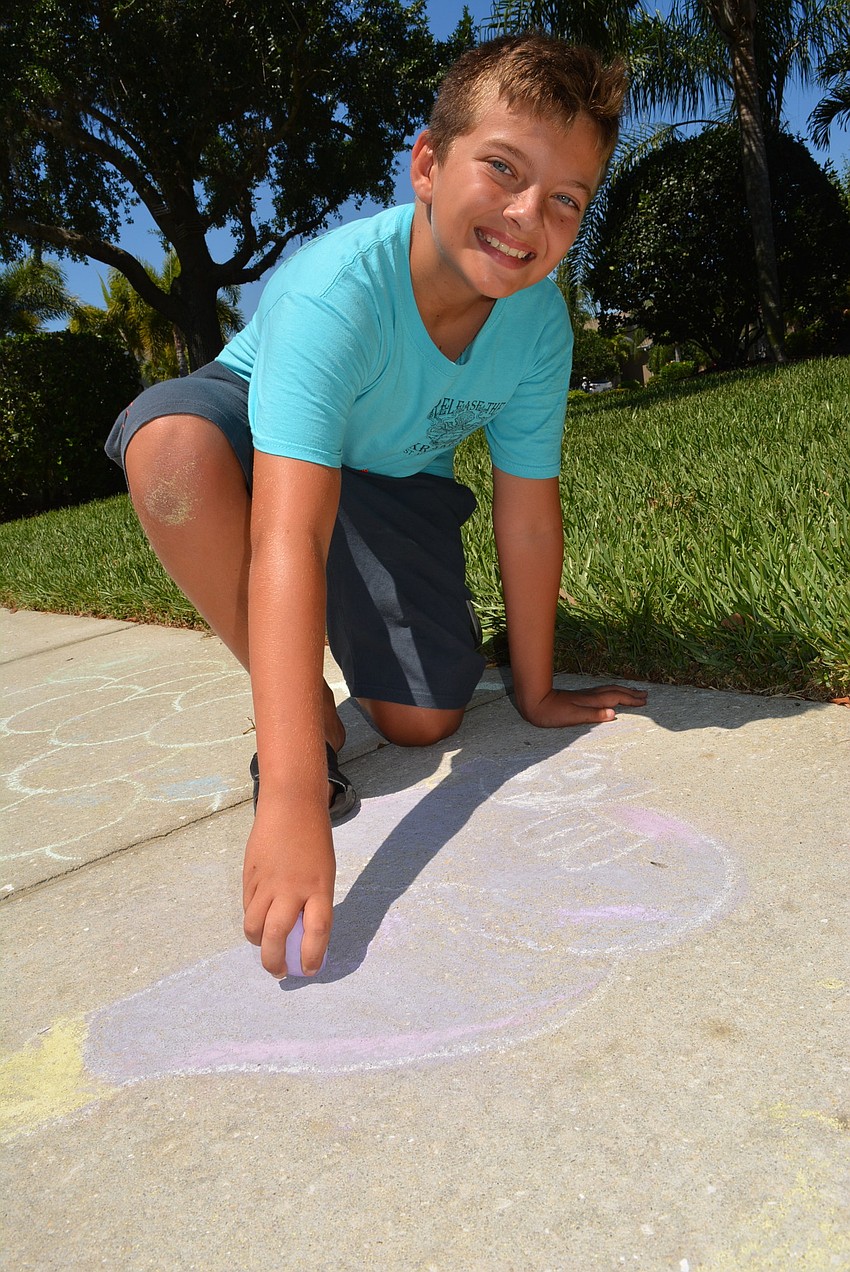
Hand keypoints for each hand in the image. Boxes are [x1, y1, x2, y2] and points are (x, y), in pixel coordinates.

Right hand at [242, 798, 335, 977]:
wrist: (292, 805)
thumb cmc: (314, 839)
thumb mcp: (324, 873)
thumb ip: (313, 902)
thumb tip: (299, 934)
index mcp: (319, 886)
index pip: (316, 930)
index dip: (312, 956)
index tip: (308, 970)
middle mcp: (292, 887)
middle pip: (277, 934)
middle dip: (274, 960)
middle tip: (279, 971)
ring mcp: (267, 881)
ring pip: (254, 925)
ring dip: (259, 943)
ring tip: (266, 948)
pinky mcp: (249, 875)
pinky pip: (248, 906)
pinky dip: (253, 919)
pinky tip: (259, 922)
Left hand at [519, 683, 647, 728]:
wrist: (534, 702)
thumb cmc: (551, 713)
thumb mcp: (572, 718)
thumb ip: (593, 715)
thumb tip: (614, 713)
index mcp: (591, 701)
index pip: (616, 698)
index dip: (631, 699)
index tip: (644, 701)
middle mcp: (590, 696)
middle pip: (615, 691)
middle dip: (630, 692)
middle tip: (645, 694)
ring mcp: (584, 695)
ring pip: (608, 690)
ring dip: (622, 690)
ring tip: (633, 692)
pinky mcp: (579, 697)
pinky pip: (602, 692)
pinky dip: (612, 692)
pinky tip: (610, 695)